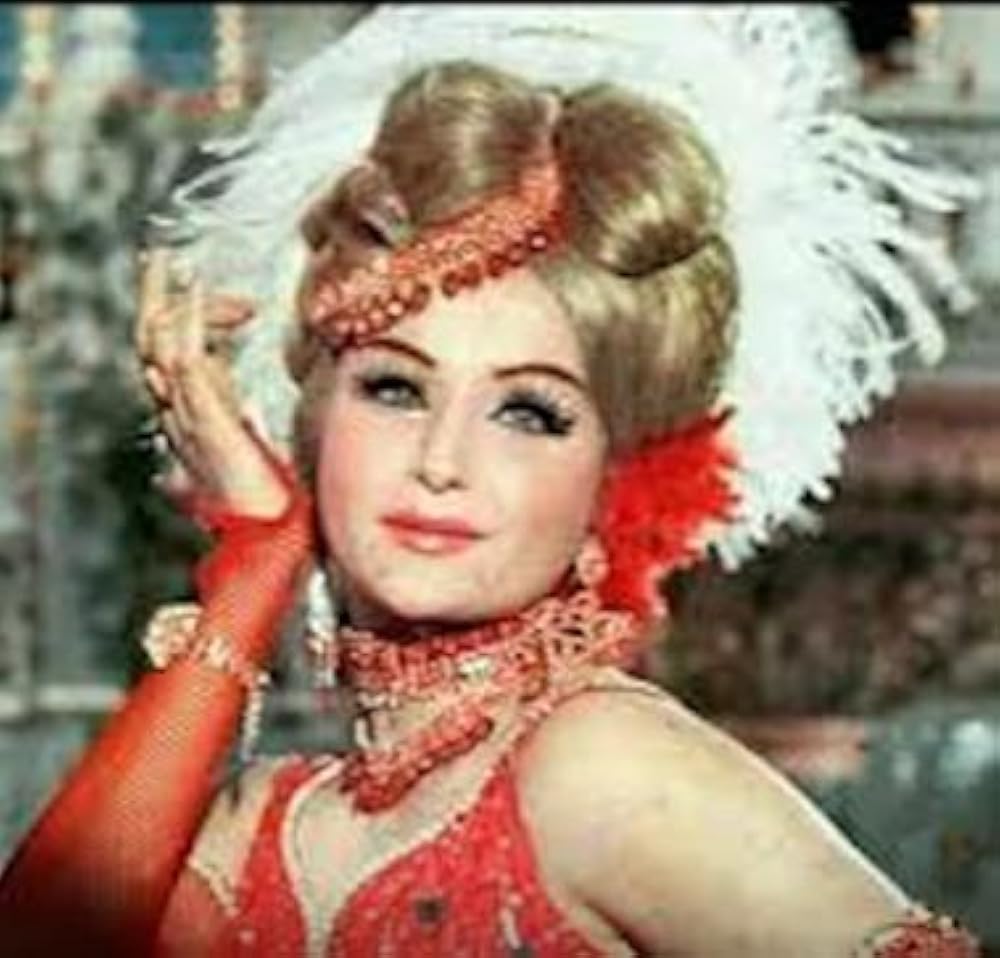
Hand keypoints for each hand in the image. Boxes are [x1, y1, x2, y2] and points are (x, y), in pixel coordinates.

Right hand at [135, 248, 291, 519]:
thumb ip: (241, 427)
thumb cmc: (270, 501)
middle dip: (155, 299)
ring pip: (157, 348)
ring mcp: (190, 420)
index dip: (200, 323)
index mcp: (193, 417)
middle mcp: (182, 416)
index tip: (247, 307)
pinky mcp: (207, 424)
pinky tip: (202, 295)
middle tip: (166, 260)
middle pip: (151, 345)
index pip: (179, 357)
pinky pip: (187, 364)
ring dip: (164, 300)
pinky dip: (193, 324)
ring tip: (173, 264)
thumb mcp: (254, 450)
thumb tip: (242, 413)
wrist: (274, 536)